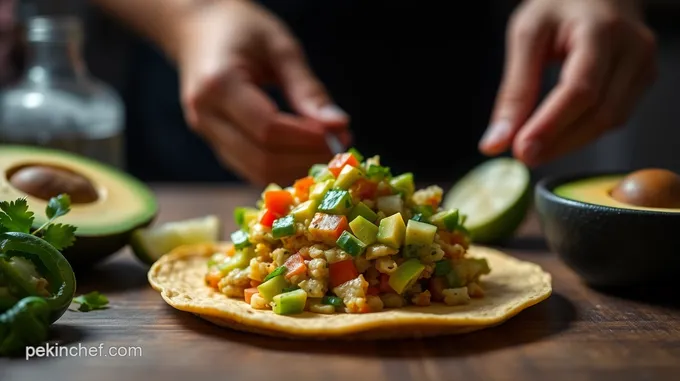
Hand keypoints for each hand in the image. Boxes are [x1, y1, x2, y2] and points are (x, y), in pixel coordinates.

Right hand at [177, 0, 349, 184]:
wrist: (197, 28)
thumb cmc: (241, 29)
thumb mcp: (280, 47)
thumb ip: (307, 88)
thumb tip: (338, 125)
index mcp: (218, 84)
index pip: (268, 128)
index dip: (307, 138)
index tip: (339, 134)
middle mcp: (205, 116)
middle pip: (261, 158)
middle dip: (306, 158)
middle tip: (340, 145)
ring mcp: (206, 133)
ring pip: (255, 171)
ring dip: (296, 168)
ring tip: (328, 150)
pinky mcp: (215, 143)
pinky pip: (250, 168)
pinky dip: (282, 167)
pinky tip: (306, 153)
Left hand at [479, 0, 656, 165]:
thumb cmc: (558, 5)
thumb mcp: (527, 35)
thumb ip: (514, 90)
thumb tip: (495, 143)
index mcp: (601, 30)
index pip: (580, 89)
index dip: (550, 126)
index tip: (521, 150)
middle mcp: (633, 48)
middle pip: (600, 112)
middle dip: (558, 142)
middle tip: (522, 156)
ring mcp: (644, 65)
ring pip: (611, 121)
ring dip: (570, 143)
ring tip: (535, 149)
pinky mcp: (643, 79)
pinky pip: (615, 117)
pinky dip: (583, 132)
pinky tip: (558, 136)